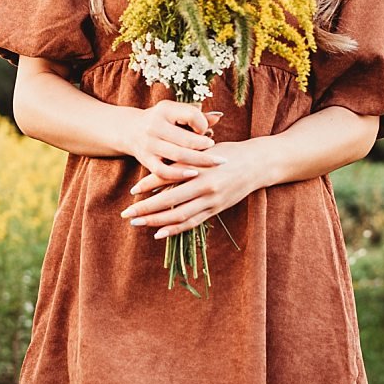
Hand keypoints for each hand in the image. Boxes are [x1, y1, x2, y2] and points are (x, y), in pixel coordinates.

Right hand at [120, 100, 224, 180]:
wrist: (128, 130)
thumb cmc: (160, 121)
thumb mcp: (175, 113)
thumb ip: (196, 116)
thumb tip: (218, 117)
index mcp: (165, 109)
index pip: (191, 116)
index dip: (203, 125)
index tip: (207, 132)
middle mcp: (155, 125)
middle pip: (187, 139)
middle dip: (206, 147)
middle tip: (221, 155)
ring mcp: (149, 144)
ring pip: (178, 155)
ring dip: (199, 160)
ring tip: (214, 163)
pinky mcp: (145, 159)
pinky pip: (164, 171)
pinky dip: (179, 174)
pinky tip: (194, 174)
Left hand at [121, 138, 266, 239]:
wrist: (257, 164)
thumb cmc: (227, 153)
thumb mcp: (204, 151)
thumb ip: (182, 162)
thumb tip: (156, 173)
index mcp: (200, 166)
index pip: (169, 176)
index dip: (149, 184)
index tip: (132, 190)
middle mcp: (205, 185)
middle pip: (170, 200)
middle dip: (146, 208)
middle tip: (127, 213)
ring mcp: (211, 200)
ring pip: (179, 215)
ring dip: (156, 221)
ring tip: (137, 223)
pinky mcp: (216, 209)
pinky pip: (192, 223)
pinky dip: (174, 229)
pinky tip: (159, 233)